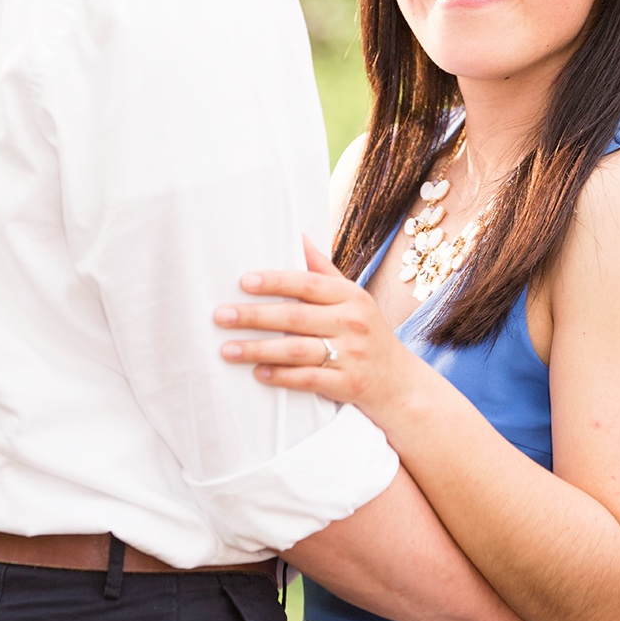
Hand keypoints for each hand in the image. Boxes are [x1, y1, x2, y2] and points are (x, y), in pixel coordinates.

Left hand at [215, 237, 424, 425]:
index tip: (243, 281)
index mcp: (351, 296)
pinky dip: (281, 376)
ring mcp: (351, 354)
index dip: (275, 281)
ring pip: (297, 350)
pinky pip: (308, 379)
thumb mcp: (353, 299)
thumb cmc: (366, 334)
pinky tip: (257, 373)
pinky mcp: (347, 384)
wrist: (399, 383)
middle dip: (254, 316)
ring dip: (259, 349)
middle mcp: (353, 322)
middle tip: (220, 316)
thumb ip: (324, 272)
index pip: (308, 284)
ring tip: (227, 349)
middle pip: (296, 317)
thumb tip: (299, 236)